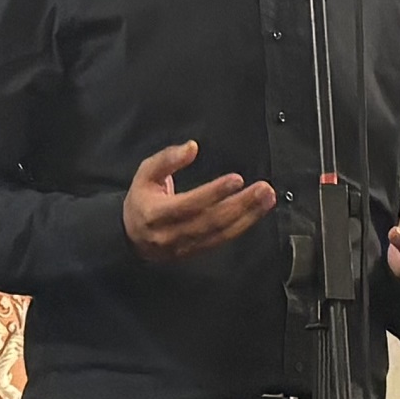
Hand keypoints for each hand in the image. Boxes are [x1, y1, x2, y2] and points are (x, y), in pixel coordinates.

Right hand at [124, 140, 276, 261]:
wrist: (133, 238)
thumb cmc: (142, 200)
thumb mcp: (145, 174)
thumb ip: (167, 159)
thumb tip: (192, 147)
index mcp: (156, 214)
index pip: (189, 204)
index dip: (213, 193)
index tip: (236, 179)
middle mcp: (173, 234)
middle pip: (211, 221)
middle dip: (241, 205)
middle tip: (263, 189)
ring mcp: (187, 246)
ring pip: (221, 233)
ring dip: (248, 216)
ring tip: (267, 199)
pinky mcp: (198, 251)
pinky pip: (223, 239)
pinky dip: (243, 226)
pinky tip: (257, 212)